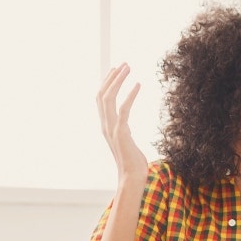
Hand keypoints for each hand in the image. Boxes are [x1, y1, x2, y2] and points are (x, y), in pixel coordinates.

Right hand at [97, 63, 146, 181]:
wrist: (132, 176)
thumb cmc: (132, 161)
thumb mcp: (125, 141)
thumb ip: (123, 130)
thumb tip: (124, 124)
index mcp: (105, 125)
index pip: (101, 99)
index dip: (107, 83)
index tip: (115, 69)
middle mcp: (105, 125)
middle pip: (102, 95)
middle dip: (112, 77)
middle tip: (124, 64)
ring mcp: (112, 129)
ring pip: (109, 98)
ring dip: (118, 81)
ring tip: (128, 68)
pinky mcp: (121, 133)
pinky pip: (124, 110)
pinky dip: (130, 95)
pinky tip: (139, 85)